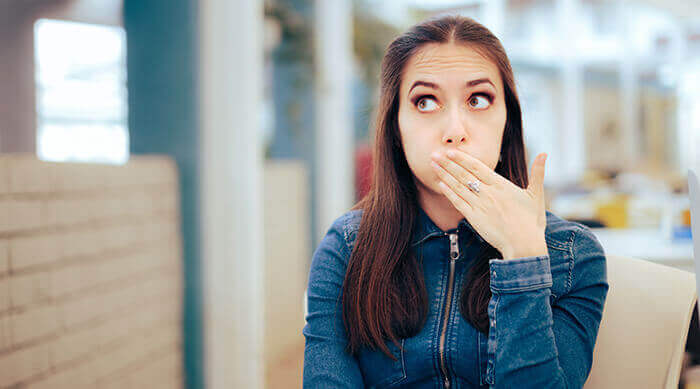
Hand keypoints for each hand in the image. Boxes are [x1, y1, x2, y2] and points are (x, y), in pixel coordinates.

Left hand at [430, 149, 548, 259]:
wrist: (524, 245)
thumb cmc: (531, 222)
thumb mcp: (536, 195)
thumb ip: (538, 173)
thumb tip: (545, 154)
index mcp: (502, 186)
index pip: (477, 167)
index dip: (462, 159)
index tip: (450, 151)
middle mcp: (488, 193)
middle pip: (464, 174)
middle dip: (447, 163)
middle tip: (434, 154)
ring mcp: (480, 206)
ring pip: (458, 187)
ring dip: (444, 175)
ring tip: (433, 165)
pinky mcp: (475, 219)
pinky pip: (459, 203)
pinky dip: (449, 193)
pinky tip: (440, 184)